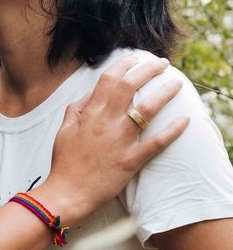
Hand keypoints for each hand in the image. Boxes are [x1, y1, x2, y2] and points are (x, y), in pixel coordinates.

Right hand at [39, 54, 188, 224]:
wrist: (68, 191)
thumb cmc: (64, 161)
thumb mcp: (64, 129)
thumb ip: (77, 108)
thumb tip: (92, 92)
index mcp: (89, 113)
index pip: (109, 79)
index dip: (125, 64)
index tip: (136, 58)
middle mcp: (106, 122)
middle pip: (130, 87)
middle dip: (149, 70)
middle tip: (162, 63)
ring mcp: (120, 140)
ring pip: (147, 109)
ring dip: (164, 93)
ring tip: (177, 83)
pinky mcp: (131, 159)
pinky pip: (156, 142)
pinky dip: (172, 131)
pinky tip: (184, 120)